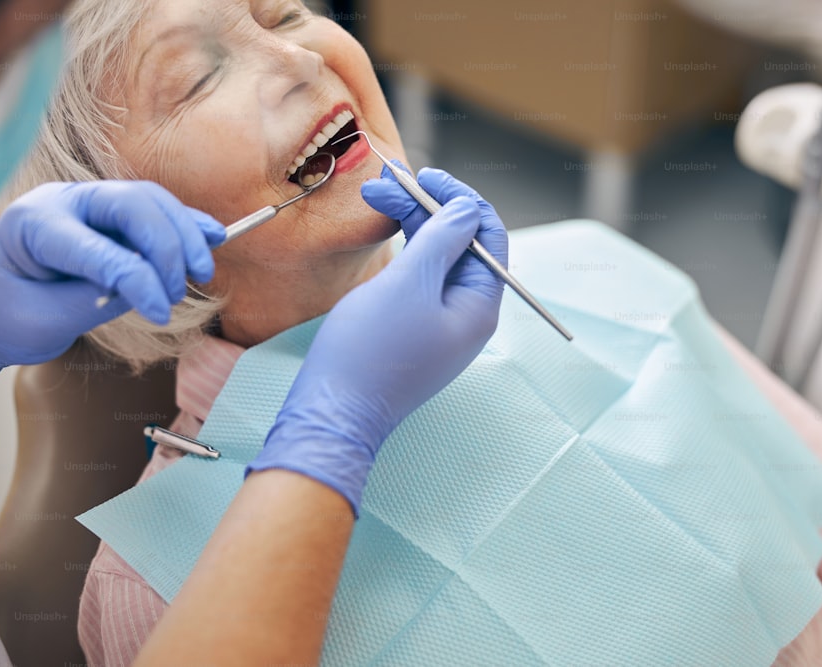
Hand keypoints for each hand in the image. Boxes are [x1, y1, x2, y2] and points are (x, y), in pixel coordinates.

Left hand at [0, 181, 223, 372]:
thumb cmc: (8, 314)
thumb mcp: (43, 320)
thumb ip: (97, 300)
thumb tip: (151, 287)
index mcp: (33, 225)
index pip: (98, 248)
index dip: (137, 280)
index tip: (161, 313)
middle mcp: (64, 202)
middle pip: (132, 205)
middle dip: (166, 247)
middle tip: (179, 293)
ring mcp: (91, 203)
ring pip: (151, 202)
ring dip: (185, 235)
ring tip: (201, 273)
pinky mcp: (113, 214)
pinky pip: (158, 209)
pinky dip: (188, 223)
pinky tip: (215, 236)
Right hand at [247, 168, 506, 514]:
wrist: (333, 412)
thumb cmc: (370, 351)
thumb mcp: (409, 284)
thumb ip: (442, 239)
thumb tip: (467, 209)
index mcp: (479, 305)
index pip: (488, 236)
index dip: (460, 199)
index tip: (427, 176)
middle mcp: (467, 314)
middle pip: (460, 244)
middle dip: (428, 207)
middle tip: (385, 182)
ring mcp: (439, 323)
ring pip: (435, 258)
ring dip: (411, 224)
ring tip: (375, 195)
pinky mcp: (413, 328)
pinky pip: (418, 279)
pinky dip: (403, 250)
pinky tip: (385, 231)